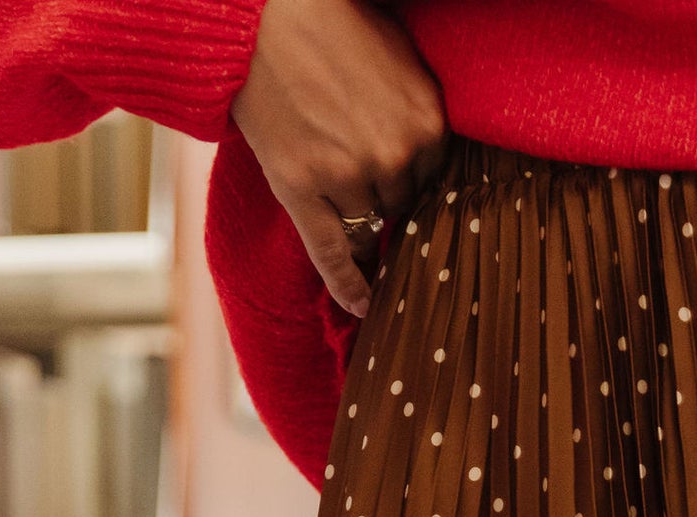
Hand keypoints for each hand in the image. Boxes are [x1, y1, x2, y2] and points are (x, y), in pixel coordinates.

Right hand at [233, 0, 448, 317]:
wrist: (261, 13)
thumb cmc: (331, 24)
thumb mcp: (399, 57)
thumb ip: (418, 109)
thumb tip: (429, 156)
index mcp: (428, 123)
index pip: (435, 181)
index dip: (414, 181)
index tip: (403, 185)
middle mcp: (395, 156)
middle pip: (402, 206)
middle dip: (386, 196)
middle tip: (362, 177)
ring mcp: (347, 177)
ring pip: (369, 228)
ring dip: (360, 221)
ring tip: (339, 196)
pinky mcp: (302, 189)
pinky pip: (333, 255)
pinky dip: (347, 286)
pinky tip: (362, 308)